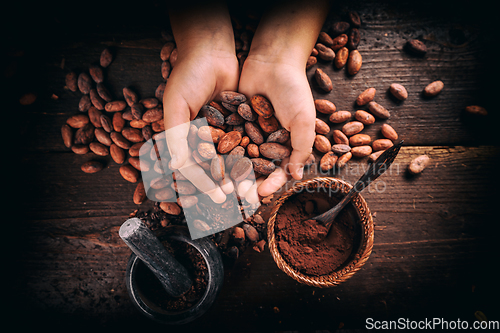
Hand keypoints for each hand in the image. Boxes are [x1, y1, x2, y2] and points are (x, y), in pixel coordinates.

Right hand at [163, 1, 238, 202]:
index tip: (219, 196)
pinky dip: (252, 155)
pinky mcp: (238, 121)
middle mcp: (203, 137)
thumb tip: (175, 167)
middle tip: (240, 200)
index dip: (206, 183)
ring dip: (241, 174)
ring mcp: (221, 130)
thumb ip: (175, 135)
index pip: (195, 167)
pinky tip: (264, 168)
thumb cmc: (188, 76)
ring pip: (232, 158)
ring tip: (254, 190)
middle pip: (215, 167)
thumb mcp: (177, 104)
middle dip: (226, 184)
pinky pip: (245, 142)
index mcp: (184, 137)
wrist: (212, 51)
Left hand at [237, 0, 328, 197]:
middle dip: (249, 182)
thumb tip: (296, 177)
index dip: (270, 184)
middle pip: (257, 167)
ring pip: (240, 157)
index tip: (260, 194)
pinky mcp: (235, 121)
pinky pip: (228, 139)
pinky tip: (212, 163)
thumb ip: (301, 150)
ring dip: (233, 172)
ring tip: (223, 186)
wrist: (273, 60)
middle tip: (239, 196)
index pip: (278, 170)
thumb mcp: (303, 122)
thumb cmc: (294, 91)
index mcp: (287, 144)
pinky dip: (221, 151)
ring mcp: (250, 131)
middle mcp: (268, 141)